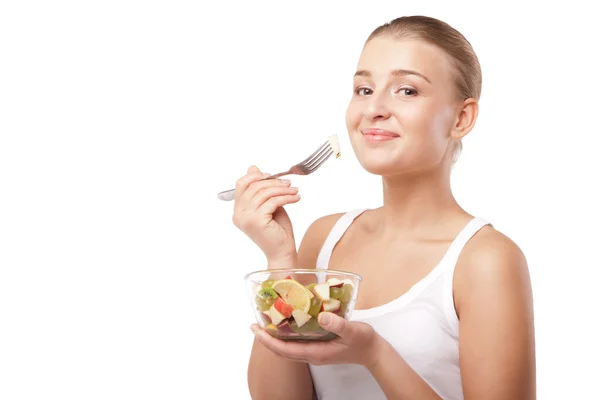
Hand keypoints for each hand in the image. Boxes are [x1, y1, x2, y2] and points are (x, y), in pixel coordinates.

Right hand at [232, 165, 300, 264]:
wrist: (282, 252)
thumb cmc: (277, 231)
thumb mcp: (268, 205)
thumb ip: (261, 189)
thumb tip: (253, 168)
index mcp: (238, 210)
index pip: (241, 184)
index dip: (257, 176)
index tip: (273, 176)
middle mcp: (238, 214)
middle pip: (254, 186)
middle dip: (274, 182)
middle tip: (288, 183)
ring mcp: (246, 218)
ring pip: (264, 193)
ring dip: (282, 189)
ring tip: (294, 191)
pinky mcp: (257, 221)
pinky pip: (273, 201)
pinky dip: (286, 197)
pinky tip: (296, 198)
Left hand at [251, 312, 382, 366]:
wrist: (373, 352)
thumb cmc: (363, 341)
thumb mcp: (353, 330)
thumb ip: (338, 324)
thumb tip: (323, 317)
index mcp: (316, 353)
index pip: (285, 350)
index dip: (269, 340)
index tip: (257, 329)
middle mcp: (312, 355)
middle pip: (282, 351)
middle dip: (266, 339)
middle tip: (253, 324)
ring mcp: (314, 352)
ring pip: (287, 349)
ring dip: (274, 338)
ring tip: (264, 323)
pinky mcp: (318, 347)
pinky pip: (296, 344)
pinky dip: (286, 336)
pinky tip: (284, 324)